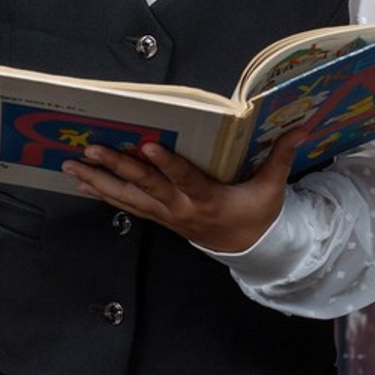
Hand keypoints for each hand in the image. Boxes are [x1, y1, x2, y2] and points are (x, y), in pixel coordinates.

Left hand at [63, 129, 303, 253]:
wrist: (248, 250)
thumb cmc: (258, 213)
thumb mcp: (272, 188)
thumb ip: (281, 155)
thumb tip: (302, 125)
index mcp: (208, 199)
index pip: (183, 179)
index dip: (165, 164)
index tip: (146, 146)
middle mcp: (180, 208)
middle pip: (145, 187)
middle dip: (116, 167)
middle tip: (91, 149)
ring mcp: (166, 215)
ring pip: (127, 197)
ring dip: (98, 180)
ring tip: (72, 165)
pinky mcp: (159, 217)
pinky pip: (125, 205)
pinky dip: (103, 193)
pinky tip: (83, 183)